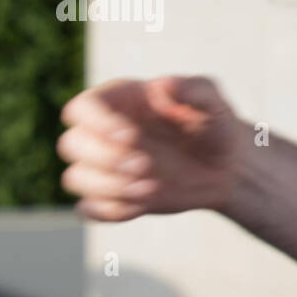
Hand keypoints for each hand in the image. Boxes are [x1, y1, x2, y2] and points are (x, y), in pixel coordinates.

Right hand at [57, 76, 246, 220]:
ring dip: (107, 187)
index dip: (97, 123)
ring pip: (75, 178)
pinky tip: (142, 206)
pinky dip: (110, 210)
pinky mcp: (110, 197)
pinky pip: (89, 209)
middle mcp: (101, 134)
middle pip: (71, 144)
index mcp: (117, 102)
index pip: (82, 108)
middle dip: (104, 158)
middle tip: (145, 165)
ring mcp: (103, 168)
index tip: (131, 136)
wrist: (225, 167)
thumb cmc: (214, 126)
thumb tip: (163, 85)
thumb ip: (192, 89)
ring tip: (150, 189)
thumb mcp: (212, 101)